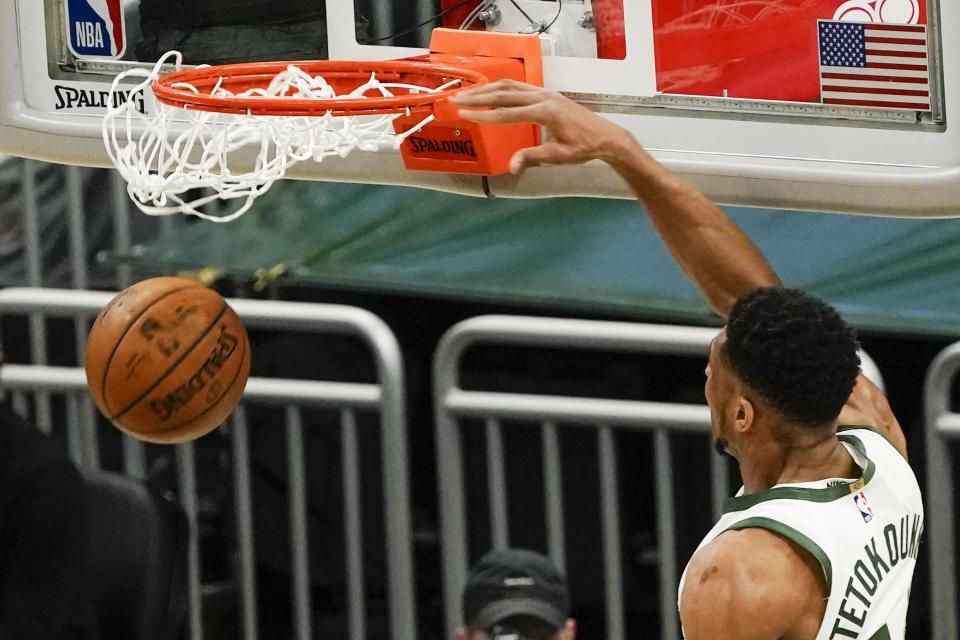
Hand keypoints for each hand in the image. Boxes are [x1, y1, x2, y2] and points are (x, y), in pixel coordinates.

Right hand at [451, 79, 634, 173]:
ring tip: (468, 93)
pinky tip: (491, 92)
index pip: (506, 113)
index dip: (483, 114)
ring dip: (488, 89)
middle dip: (478, 96)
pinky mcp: (547, 94)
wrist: (604, 136)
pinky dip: (502, 88)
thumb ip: (531, 157)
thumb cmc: (582, 148)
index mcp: (544, 112)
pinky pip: (520, 87)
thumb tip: (511, 166)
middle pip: (504, 93)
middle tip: (457, 99)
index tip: (465, 114)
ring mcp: (545, 93)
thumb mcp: (556, 156)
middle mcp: (543, 98)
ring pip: (511, 86)